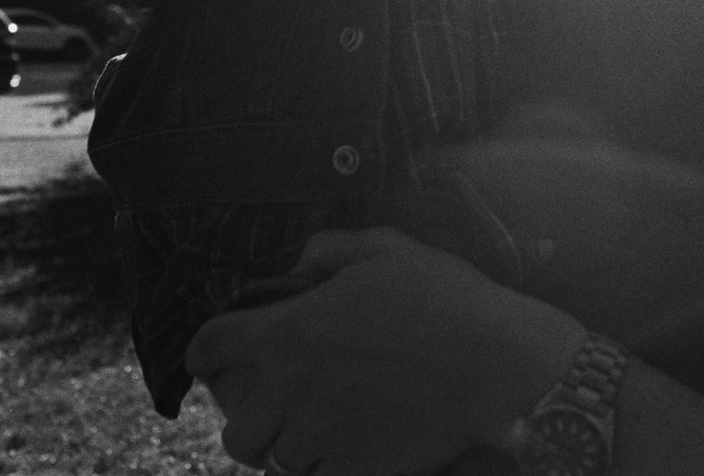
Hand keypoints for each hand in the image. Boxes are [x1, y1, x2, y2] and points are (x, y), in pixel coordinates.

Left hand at [185, 228, 584, 473]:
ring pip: (276, 462)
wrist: (498, 364)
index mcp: (290, 333)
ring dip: (291, 444)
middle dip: (249, 418)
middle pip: (234, 432)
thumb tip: (298, 265)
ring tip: (322, 424)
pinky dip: (327, 465)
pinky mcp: (354, 471)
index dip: (204, 350)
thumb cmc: (444, 299)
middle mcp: (292, 393)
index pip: (210, 348)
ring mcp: (321, 439)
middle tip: (278, 403)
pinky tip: (353, 442)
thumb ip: (329, 250)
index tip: (215, 355)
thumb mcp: (386, 249)